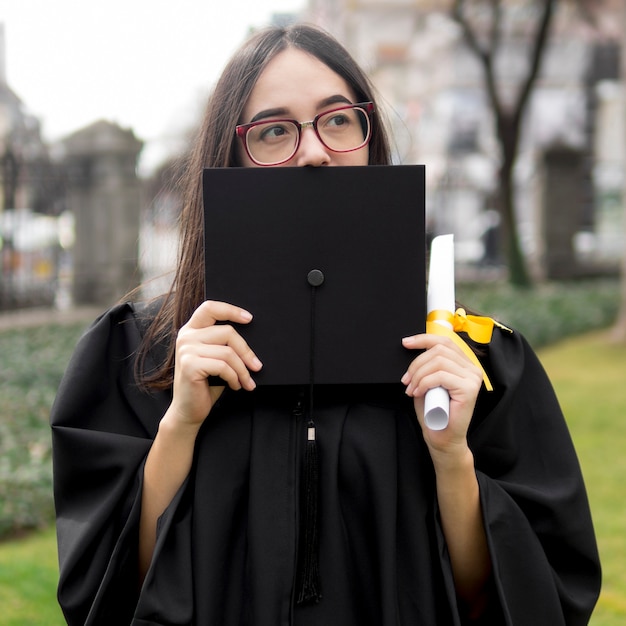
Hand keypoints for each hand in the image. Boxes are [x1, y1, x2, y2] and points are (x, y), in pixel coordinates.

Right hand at [167, 300, 261, 427]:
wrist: (188, 410)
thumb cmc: (206, 384)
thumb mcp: (215, 358)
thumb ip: (224, 343)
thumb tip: (251, 339)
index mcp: (191, 330)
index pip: (210, 308)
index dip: (231, 310)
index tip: (249, 318)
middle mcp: (186, 337)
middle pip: (227, 332)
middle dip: (246, 351)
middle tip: (256, 366)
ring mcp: (186, 350)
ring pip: (228, 352)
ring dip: (242, 370)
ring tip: (246, 381)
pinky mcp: (190, 365)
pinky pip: (223, 366)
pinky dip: (234, 377)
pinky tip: (236, 385)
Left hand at [401, 333, 481, 462]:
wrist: (442, 438)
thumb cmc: (434, 412)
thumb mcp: (427, 382)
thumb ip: (427, 365)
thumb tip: (413, 348)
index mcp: (464, 364)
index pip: (444, 342)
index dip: (423, 339)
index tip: (405, 343)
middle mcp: (472, 368)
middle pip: (439, 350)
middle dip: (416, 364)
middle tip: (406, 380)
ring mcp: (473, 378)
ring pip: (438, 362)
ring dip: (419, 375)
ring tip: (411, 389)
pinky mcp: (469, 389)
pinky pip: (441, 376)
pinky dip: (424, 383)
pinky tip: (418, 393)